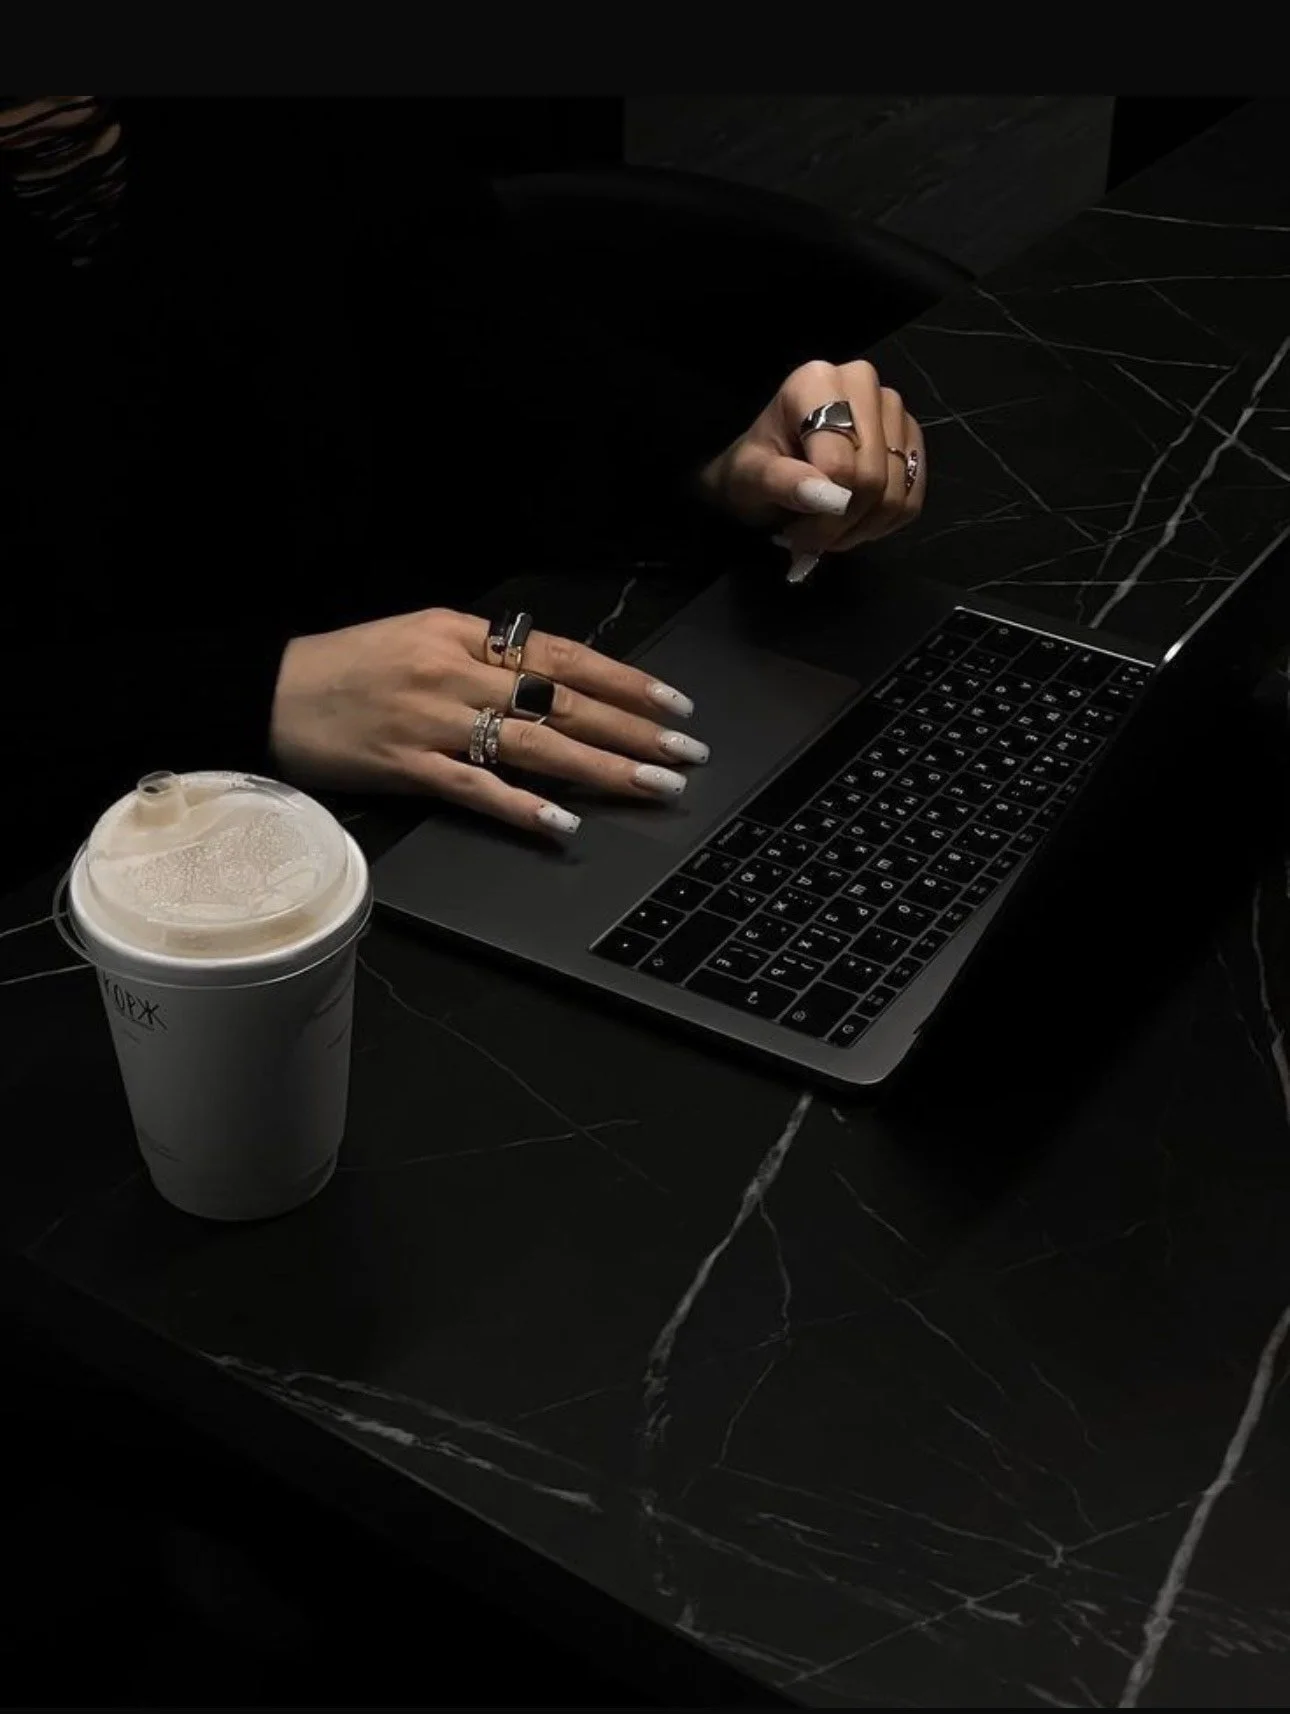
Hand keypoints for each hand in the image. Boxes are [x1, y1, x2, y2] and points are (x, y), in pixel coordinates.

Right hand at [268, 607, 709, 840]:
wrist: (263, 691)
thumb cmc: (345, 665)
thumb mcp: (419, 634)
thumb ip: (484, 652)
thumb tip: (552, 678)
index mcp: (463, 633)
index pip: (563, 655)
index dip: (625, 680)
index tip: (673, 703)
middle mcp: (455, 671)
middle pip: (563, 701)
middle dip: (634, 729)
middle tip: (687, 753)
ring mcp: (432, 721)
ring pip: (535, 745)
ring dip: (602, 768)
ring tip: (655, 787)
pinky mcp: (406, 766)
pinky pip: (477, 789)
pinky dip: (523, 808)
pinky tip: (564, 825)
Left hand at [699, 358, 925, 566]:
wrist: (766, 469)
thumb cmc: (754, 468)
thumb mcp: (750, 477)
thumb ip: (783, 482)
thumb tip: (825, 496)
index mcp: (817, 382)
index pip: (841, 462)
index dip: (823, 510)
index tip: (796, 531)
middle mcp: (861, 384)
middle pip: (872, 478)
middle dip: (840, 523)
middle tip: (810, 538)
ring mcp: (892, 410)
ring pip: (895, 493)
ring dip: (860, 529)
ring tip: (827, 531)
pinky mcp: (910, 439)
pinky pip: (911, 500)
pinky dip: (882, 525)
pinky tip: (853, 525)